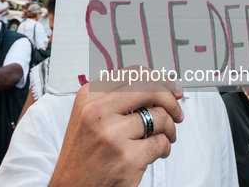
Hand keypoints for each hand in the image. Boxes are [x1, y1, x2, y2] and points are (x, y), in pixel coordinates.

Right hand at [48, 66, 183, 186]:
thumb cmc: (84, 153)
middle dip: (170, 100)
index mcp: (89, 96)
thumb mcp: (88, 115)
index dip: (159, 79)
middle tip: (177, 112)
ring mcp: (112, 135)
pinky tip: (157, 152)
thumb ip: (116, 97)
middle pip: (150, 89)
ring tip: (166, 137)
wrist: (72, 186)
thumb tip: (157, 85)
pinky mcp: (127, 158)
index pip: (134, 74)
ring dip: (170, 128)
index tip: (171, 89)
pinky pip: (161, 143)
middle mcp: (98, 111)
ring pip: (160, 117)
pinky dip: (165, 147)